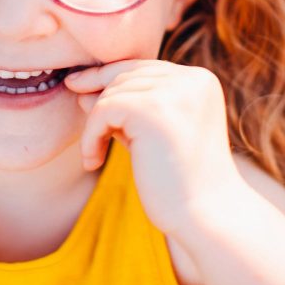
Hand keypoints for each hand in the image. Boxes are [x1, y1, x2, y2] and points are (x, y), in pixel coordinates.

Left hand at [65, 59, 240, 238]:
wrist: (206, 216)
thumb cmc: (180, 182)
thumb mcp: (152, 135)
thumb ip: (126, 110)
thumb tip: (82, 90)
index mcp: (200, 81)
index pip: (143, 67)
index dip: (108, 78)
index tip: (78, 91)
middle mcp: (191, 79)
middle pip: (125, 75)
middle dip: (99, 101)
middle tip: (88, 137)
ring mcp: (175, 91)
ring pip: (111, 92)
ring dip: (95, 126)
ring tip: (95, 155)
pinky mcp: (154, 109)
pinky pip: (103, 110)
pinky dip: (90, 136)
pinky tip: (93, 161)